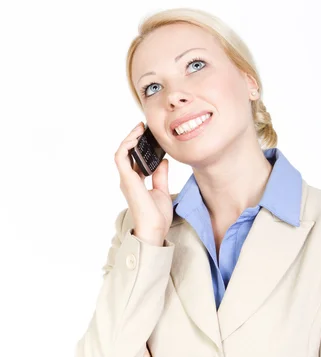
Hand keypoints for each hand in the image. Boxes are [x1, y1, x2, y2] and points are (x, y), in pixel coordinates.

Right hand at [114, 123, 172, 239]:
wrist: (155, 228)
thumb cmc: (157, 216)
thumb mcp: (162, 191)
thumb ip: (161, 175)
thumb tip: (164, 161)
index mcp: (136, 182)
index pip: (135, 159)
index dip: (140, 146)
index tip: (150, 136)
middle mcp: (128, 179)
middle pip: (127, 153)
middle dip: (134, 138)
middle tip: (145, 127)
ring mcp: (126, 179)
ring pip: (121, 152)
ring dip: (129, 138)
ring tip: (140, 127)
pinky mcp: (126, 178)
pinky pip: (121, 156)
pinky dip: (127, 144)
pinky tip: (136, 136)